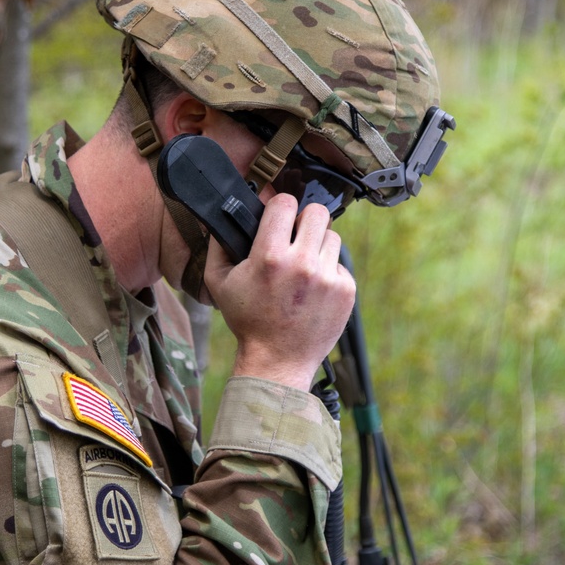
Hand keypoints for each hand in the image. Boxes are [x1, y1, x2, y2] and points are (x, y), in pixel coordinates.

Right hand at [204, 194, 355, 391]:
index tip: (277, 217)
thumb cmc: (248, 321)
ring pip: (332, 236)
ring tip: (304, 266)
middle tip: (296, 237)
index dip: (279, 207)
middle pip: (317, 212)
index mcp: (270, 257)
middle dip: (305, 221)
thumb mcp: (219, 283)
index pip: (285, 203)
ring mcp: (327, 277)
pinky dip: (328, 271)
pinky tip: (314, 289)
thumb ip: (218, 245)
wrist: (278, 361)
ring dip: (318, 246)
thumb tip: (227, 215)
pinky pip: (340, 264)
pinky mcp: (345, 290)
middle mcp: (302, 263)